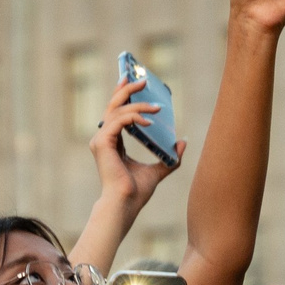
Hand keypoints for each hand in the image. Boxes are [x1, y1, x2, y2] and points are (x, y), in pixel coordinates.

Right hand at [91, 72, 182, 210]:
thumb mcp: (158, 170)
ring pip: (117, 111)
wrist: (126, 204)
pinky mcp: (102, 143)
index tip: (133, 81)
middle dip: (127, 90)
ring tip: (157, 107)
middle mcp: (104, 139)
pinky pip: (119, 121)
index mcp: (112, 142)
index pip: (116, 113)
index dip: (123, 95)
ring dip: (138, 105)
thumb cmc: (136, 192)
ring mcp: (100, 140)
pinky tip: (149, 120)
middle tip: (143, 80)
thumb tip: (183, 143)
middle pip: (113, 106)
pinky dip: (134, 117)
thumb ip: (169, 158)